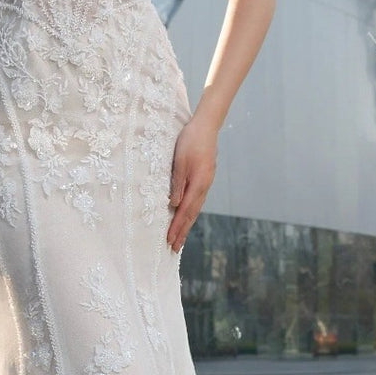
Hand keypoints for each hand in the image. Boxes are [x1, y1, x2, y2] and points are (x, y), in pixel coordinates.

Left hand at [166, 116, 217, 252]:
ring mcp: (205, 183)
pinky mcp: (204, 179)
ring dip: (186, 224)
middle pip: (192, 214)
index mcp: (198, 184)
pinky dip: (190, 213)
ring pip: (195, 209)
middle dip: (182, 232)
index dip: (177, 227)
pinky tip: (186, 216)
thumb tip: (174, 205)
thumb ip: (177, 183)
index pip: (185, 211)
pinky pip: (196, 201)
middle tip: (174, 248)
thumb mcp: (179, 161)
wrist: (206, 126)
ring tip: (179, 237)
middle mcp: (204, 187)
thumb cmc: (190, 141)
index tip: (169, 241)